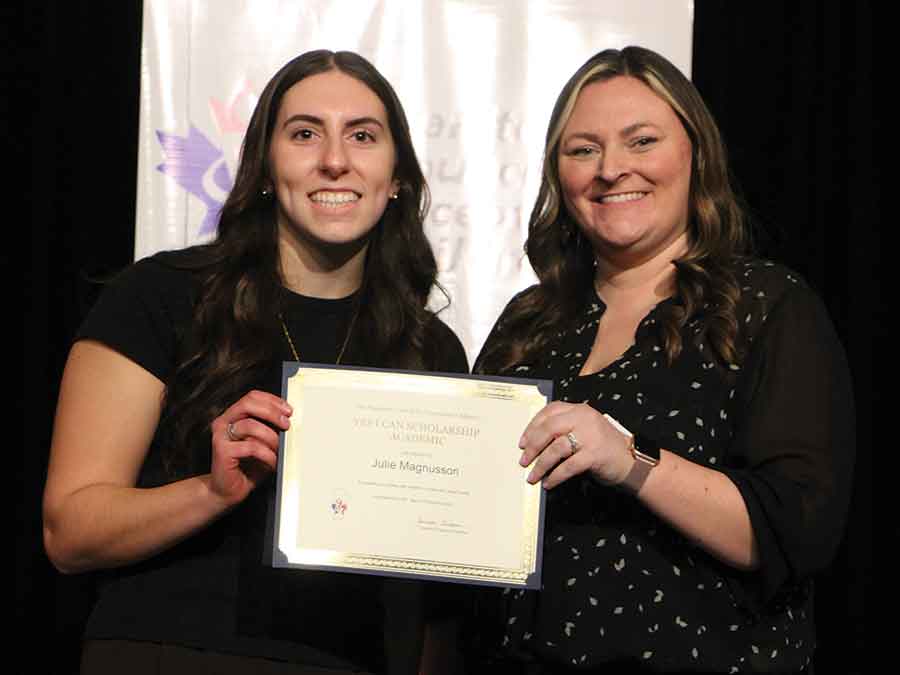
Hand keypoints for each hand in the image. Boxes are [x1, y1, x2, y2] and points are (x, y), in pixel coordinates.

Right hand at [209, 390, 291, 505]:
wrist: (227, 490)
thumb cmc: (246, 466)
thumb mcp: (263, 443)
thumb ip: (271, 430)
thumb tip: (290, 421)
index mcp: (233, 416)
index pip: (252, 397)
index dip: (272, 401)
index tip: (288, 410)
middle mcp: (224, 422)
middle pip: (248, 404)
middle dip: (272, 412)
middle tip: (286, 424)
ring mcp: (221, 436)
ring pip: (250, 425)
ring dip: (271, 437)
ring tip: (279, 449)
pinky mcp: (222, 451)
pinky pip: (251, 447)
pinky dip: (267, 454)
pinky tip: (272, 461)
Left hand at [518, 402, 631, 488]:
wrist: (632, 462)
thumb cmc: (605, 447)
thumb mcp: (586, 429)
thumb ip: (565, 428)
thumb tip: (534, 443)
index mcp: (580, 410)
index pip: (549, 411)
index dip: (532, 426)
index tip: (522, 441)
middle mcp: (584, 418)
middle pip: (548, 429)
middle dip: (532, 446)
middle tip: (523, 460)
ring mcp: (590, 436)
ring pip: (555, 449)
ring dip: (540, 465)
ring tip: (533, 476)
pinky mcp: (594, 455)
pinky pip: (567, 466)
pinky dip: (555, 476)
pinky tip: (548, 483)